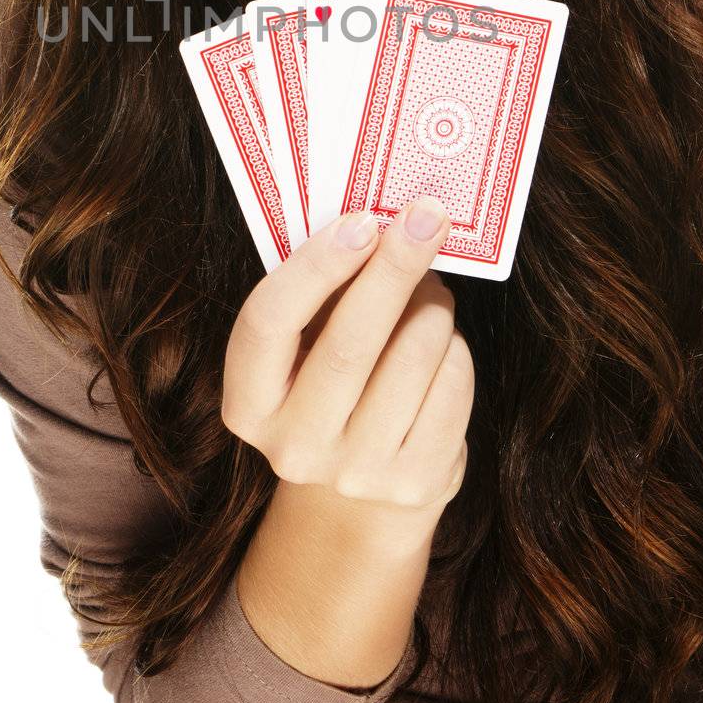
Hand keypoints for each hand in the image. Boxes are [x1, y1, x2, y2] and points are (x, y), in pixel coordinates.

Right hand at [221, 196, 473, 524]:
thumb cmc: (330, 381)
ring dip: (432, 306)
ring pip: (411, 359)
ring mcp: (355, 473)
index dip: (315, 266)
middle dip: (392, 269)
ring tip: (430, 288)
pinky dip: (454, 349)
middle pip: (348, 343)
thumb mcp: (305, 343)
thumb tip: (382, 223)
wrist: (363, 485)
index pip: (268, 322)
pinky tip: (441, 344)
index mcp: (248, 403)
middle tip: (426, 217)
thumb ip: (324, 291)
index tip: (361, 220)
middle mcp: (293, 446)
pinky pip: (452, 387)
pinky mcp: (415, 483)